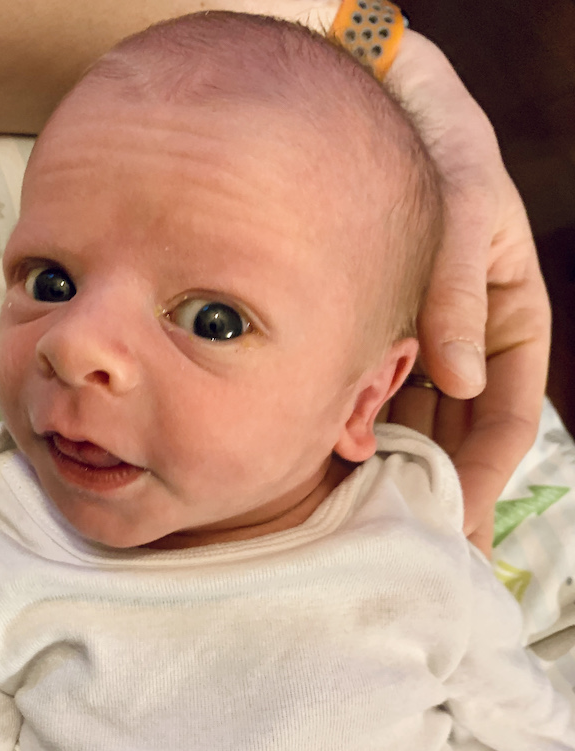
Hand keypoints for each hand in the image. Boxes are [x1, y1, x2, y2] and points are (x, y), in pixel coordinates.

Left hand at [385, 31, 550, 556]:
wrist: (380, 108)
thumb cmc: (437, 151)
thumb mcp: (464, 212)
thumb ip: (456, 293)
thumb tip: (460, 381)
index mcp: (509, 320)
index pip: (508, 420)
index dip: (485, 480)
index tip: (459, 529)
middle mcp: (462, 337)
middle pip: (457, 433)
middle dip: (437, 490)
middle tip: (409, 548)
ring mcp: (416, 336)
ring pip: (412, 417)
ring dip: (394, 465)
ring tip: (367, 518)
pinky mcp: (372, 326)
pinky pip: (371, 386)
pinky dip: (358, 421)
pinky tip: (336, 454)